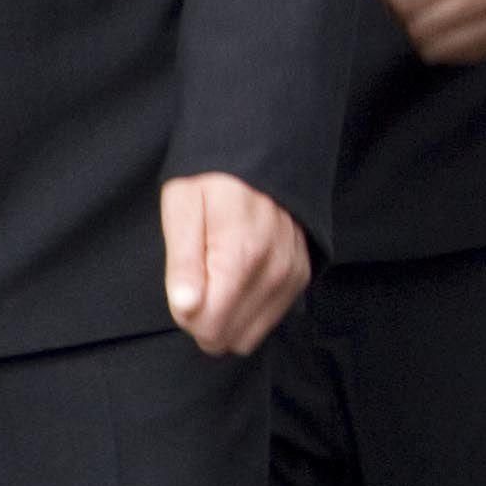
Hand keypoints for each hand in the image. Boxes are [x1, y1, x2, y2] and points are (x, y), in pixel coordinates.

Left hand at [160, 173, 310, 355]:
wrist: (263, 151)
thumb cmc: (213, 179)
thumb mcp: (182, 207)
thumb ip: (183, 262)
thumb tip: (186, 308)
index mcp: (241, 255)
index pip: (209, 325)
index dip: (186, 315)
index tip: (183, 286)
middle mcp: (275, 270)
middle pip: (230, 334)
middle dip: (206, 318)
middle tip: (198, 281)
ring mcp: (293, 273)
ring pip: (251, 333)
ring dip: (229, 316)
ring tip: (220, 278)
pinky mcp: (302, 274)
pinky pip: (271, 317)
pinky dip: (250, 309)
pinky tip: (241, 281)